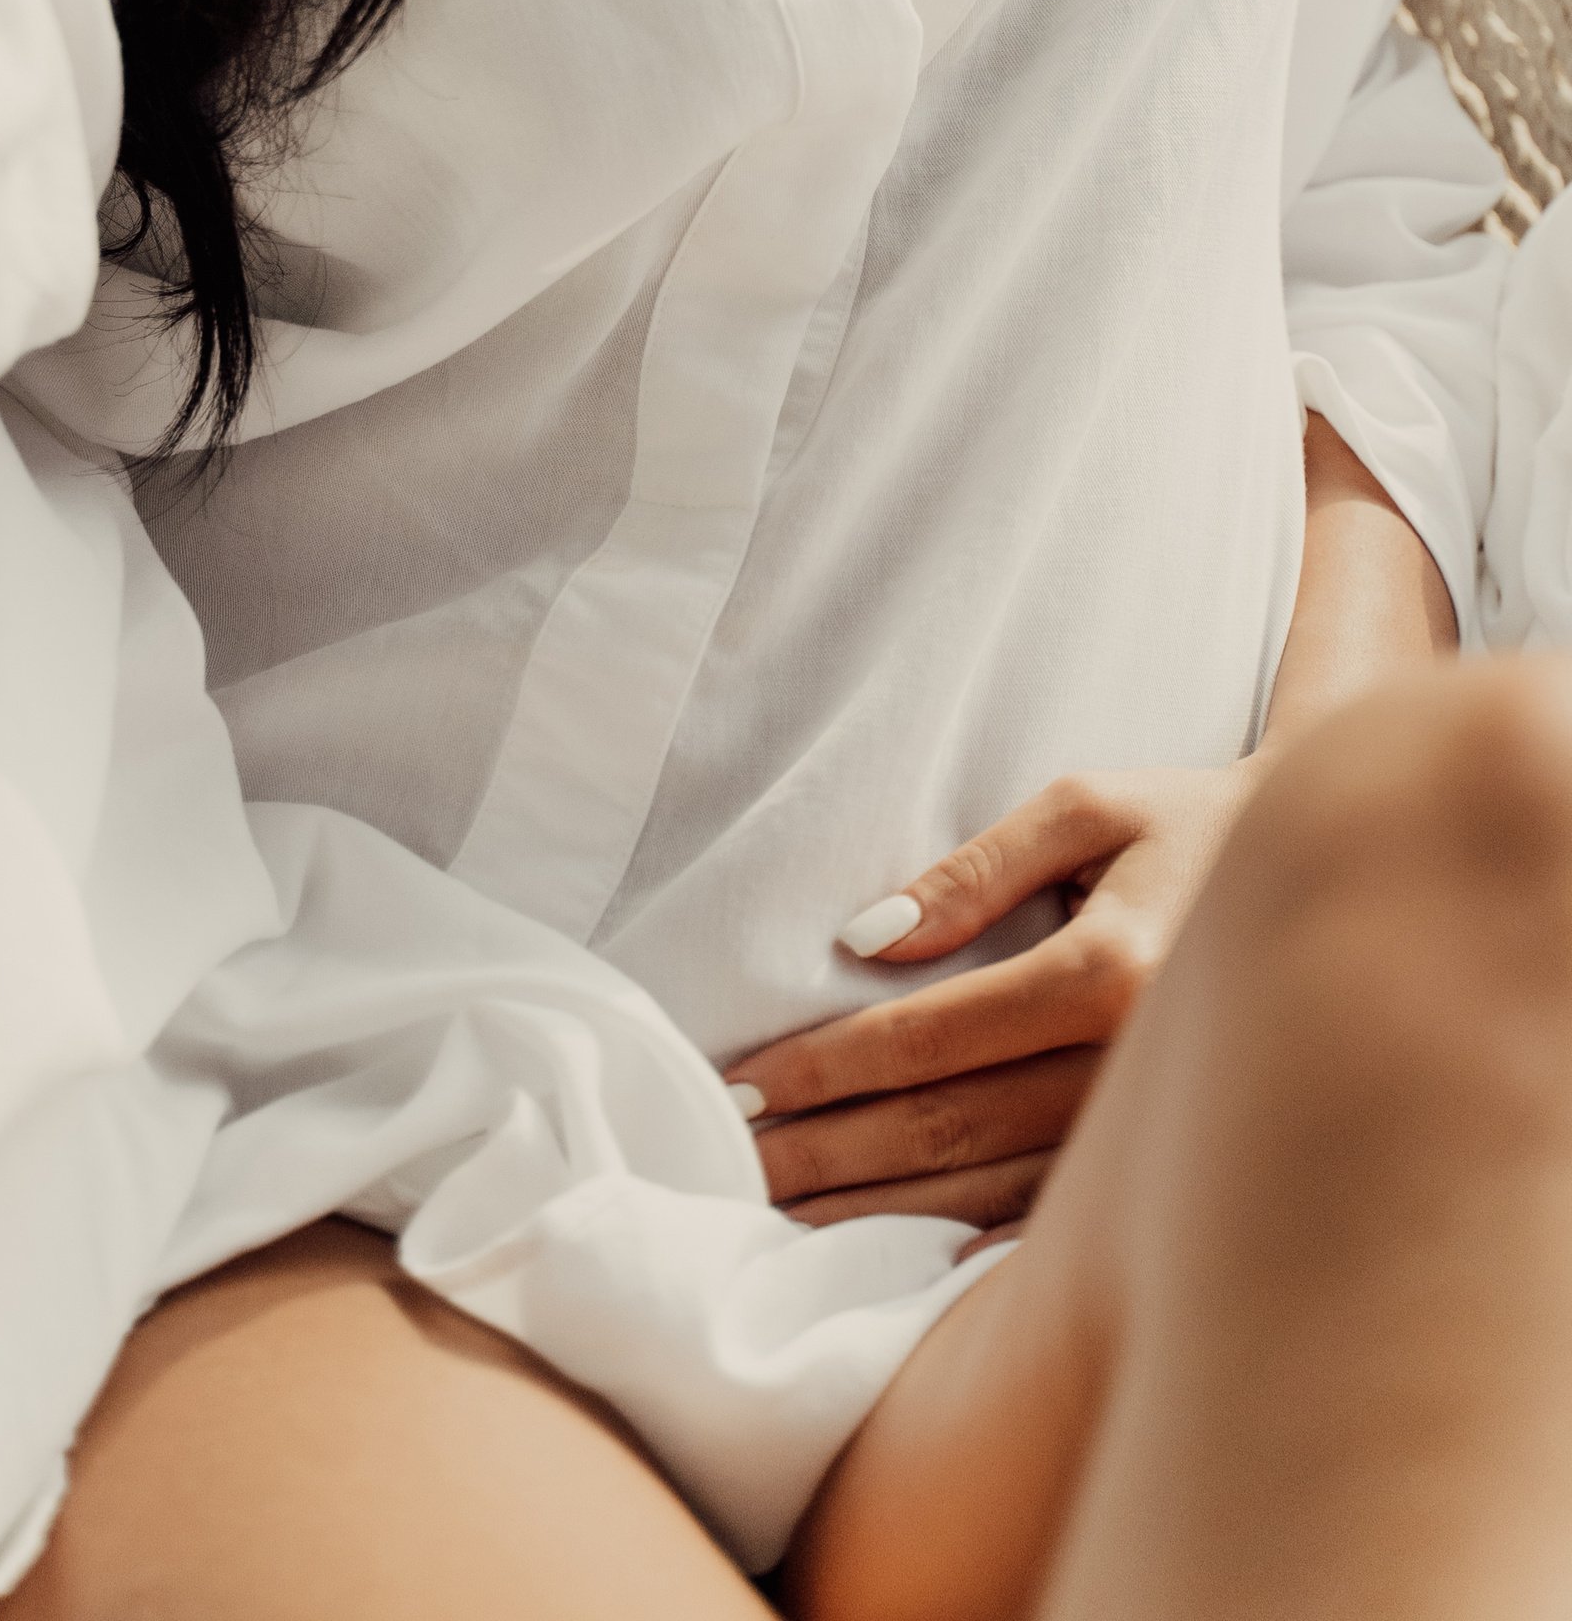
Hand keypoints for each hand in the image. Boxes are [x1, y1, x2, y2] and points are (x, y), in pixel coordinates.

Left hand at [726, 765, 1255, 1231]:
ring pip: (990, 1193)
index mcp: (1113, 970)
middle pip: (948, 1128)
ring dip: (876, 1213)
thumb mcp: (1091, 808)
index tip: (742, 1089)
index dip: (827, 1067)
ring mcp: (1160, 1137)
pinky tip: (892, 1265)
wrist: (1342, 885)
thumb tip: (866, 941)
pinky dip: (962, 1247)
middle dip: (827, 1151)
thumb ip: (976, 870)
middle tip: (730, 1167)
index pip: (931, 1035)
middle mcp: (1137, 1068)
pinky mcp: (1170, 1173)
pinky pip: (1052, 1227)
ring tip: (779, 1222)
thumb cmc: (1195, 826)